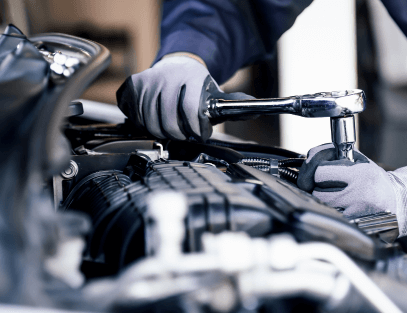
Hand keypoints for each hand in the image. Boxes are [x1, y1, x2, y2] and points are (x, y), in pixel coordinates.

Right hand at [116, 54, 252, 140]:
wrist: (178, 65)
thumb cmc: (198, 86)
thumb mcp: (217, 94)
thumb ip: (236, 104)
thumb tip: (255, 109)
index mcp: (191, 77)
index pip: (190, 111)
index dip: (195, 130)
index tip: (199, 134)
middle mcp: (167, 77)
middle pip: (167, 122)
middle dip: (179, 135)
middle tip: (185, 135)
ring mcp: (148, 80)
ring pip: (149, 122)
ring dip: (160, 132)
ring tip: (172, 129)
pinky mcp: (133, 86)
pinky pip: (134, 115)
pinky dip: (143, 123)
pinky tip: (154, 120)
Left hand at [297, 144, 406, 236]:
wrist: (397, 203)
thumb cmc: (375, 180)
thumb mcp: (360, 162)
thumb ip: (336, 156)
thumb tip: (311, 158)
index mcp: (358, 175)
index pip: (319, 172)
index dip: (314, 170)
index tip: (317, 171)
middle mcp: (356, 194)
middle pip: (315, 191)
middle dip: (314, 186)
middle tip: (322, 184)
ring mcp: (353, 212)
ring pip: (320, 205)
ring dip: (321, 199)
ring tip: (331, 194)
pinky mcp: (352, 224)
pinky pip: (330, 216)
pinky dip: (329, 210)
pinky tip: (338, 205)